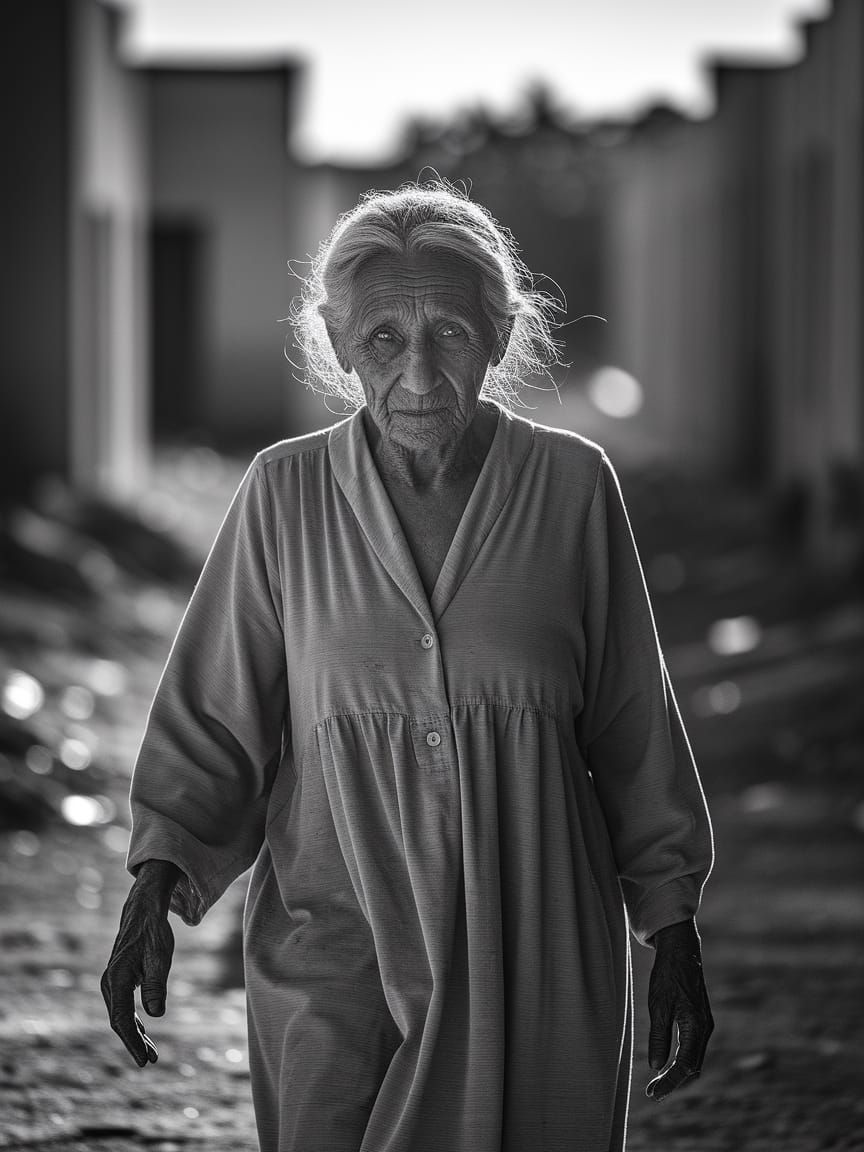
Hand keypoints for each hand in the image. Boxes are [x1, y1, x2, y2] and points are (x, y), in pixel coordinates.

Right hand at [101, 861, 180, 1066]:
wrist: (143, 910)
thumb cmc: (153, 932)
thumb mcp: (159, 957)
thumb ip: (156, 985)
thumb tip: (156, 1015)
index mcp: (117, 979)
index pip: (122, 1019)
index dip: (132, 1042)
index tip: (143, 1060)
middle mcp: (110, 983)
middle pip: (120, 1021)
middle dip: (134, 1042)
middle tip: (149, 1061)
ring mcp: (112, 982)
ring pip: (122, 1015)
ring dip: (135, 1034)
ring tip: (150, 1054)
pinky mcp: (119, 980)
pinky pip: (124, 1007)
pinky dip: (134, 1021)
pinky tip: (144, 1031)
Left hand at [645, 918, 713, 1101]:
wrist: (681, 951)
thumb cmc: (668, 975)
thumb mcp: (658, 1005)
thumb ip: (659, 1037)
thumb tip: (657, 1067)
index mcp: (696, 1027)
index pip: (685, 1067)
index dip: (669, 1083)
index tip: (653, 1094)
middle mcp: (705, 1029)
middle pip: (693, 1068)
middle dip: (674, 1083)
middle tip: (652, 1093)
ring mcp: (705, 1025)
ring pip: (695, 1060)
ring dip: (678, 1075)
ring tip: (658, 1084)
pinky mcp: (700, 1021)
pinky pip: (694, 1049)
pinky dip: (682, 1062)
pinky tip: (668, 1064)